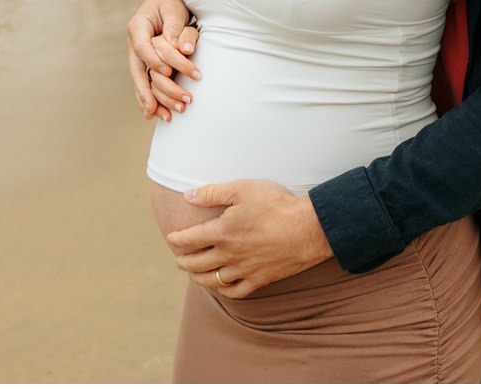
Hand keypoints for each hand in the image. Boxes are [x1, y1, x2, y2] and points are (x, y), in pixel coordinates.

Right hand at [128, 0, 199, 122]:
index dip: (153, 61)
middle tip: (157, 107)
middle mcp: (133, 43)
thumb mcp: (174, 10)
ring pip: (139, 80)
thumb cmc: (170, 2)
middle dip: (147, 90)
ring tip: (160, 116)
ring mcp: (137, 55)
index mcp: (137, 27)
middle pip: (136, 70)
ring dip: (148, 99)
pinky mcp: (145, 62)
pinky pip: (144, 82)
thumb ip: (176, 29)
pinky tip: (154, 115)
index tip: (167, 72)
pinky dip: (148, 98)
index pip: (142, 47)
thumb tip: (183, 48)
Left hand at [165, 179, 331, 297]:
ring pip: (213, 280)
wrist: (308, 228)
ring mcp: (245, 270)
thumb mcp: (241, 189)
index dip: (176, 239)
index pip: (188, 240)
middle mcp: (229, 255)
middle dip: (183, 261)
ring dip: (199, 278)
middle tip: (178, 259)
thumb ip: (211, 193)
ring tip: (193, 274)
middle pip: (196, 264)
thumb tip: (187, 196)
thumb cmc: (275, 205)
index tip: (171, 238)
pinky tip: (221, 286)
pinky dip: (224, 290)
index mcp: (221, 233)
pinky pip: (236, 292)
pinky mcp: (261, 279)